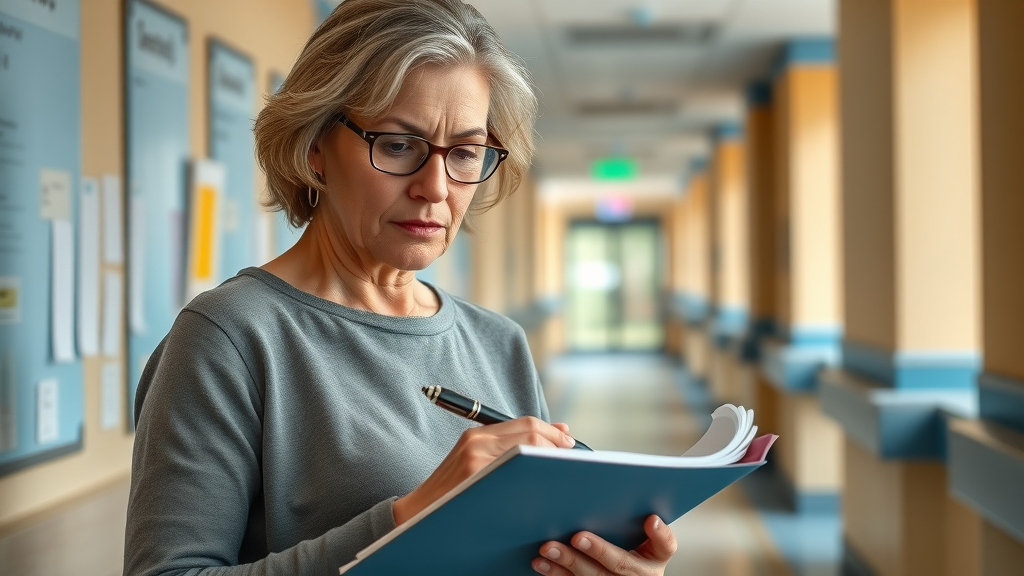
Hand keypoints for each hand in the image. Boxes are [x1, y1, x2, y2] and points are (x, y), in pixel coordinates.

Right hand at [393, 418, 575, 524]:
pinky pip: (514, 475)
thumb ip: (509, 444)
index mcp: (477, 433)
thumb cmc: (453, 489)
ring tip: (558, 473)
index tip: (568, 442)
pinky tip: (540, 488)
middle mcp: (477, 441)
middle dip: (556, 446)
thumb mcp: (475, 458)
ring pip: (526, 452)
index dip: (553, 432)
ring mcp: (476, 461)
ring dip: (548, 462)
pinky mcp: (475, 479)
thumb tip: (558, 430)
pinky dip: (533, 478)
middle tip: (570, 459)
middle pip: (531, 434)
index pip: (527, 423)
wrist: (419, 511)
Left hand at [532, 515, 677, 575]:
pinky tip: (542, 562)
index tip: (651, 519)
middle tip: (578, 536)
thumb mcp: (638, 534)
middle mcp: (639, 575)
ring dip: (568, 562)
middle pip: (621, 564)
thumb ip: (631, 514)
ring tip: (549, 547)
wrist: (622, 574)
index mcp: (655, 557)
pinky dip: (555, 572)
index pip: (665, 545)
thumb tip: (609, 483)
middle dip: (599, 550)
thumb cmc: (628, 547)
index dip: (660, 533)